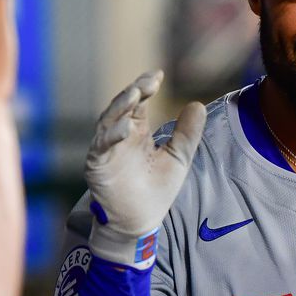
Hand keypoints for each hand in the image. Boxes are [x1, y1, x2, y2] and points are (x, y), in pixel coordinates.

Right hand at [83, 70, 205, 266]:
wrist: (140, 221)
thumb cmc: (156, 190)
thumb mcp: (178, 157)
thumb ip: (187, 133)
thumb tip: (198, 104)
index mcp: (135, 131)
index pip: (137, 102)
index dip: (144, 87)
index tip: (158, 74)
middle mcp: (118, 136)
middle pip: (122, 106)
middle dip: (133, 91)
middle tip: (149, 81)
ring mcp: (106, 149)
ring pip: (108, 121)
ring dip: (120, 107)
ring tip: (134, 94)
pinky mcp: (98, 165)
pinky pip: (101, 146)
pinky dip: (112, 135)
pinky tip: (126, 127)